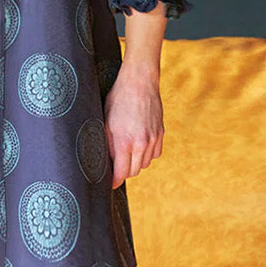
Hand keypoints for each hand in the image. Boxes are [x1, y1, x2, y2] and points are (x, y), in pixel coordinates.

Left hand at [104, 66, 163, 187]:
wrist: (139, 82)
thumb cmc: (118, 100)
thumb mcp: (105, 122)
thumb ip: (106, 145)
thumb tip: (104, 162)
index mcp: (124, 142)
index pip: (121, 174)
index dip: (114, 181)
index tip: (109, 184)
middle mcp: (141, 144)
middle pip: (133, 172)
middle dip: (124, 171)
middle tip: (115, 165)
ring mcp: (153, 139)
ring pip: (144, 164)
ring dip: (135, 162)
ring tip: (126, 151)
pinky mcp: (161, 134)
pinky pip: (154, 154)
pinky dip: (147, 154)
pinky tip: (139, 144)